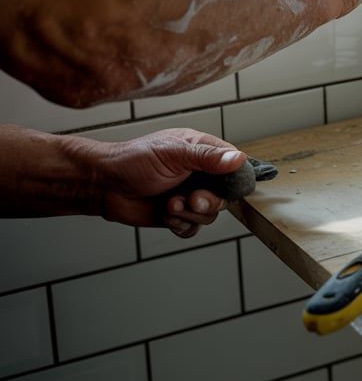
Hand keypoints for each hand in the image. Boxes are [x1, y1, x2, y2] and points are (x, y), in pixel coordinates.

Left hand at [85, 129, 247, 236]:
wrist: (103, 185)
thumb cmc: (132, 160)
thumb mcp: (173, 153)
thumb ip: (207, 157)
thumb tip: (239, 158)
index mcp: (202, 152)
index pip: (234, 166)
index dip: (233, 179)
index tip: (224, 186)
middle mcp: (199, 175)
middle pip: (224, 196)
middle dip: (207, 202)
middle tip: (191, 200)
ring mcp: (188, 196)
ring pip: (209, 215)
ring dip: (188, 214)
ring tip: (169, 205)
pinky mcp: (176, 215)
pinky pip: (192, 228)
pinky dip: (180, 225)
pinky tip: (166, 214)